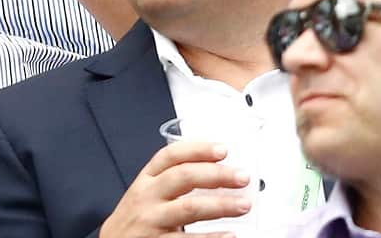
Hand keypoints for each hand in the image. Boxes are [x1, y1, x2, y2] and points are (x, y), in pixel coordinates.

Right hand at [99, 142, 250, 237]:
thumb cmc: (137, 217)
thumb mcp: (146, 193)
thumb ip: (172, 182)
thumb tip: (216, 174)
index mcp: (146, 180)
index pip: (170, 156)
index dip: (197, 150)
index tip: (223, 150)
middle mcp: (147, 196)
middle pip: (183, 177)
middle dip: (216, 175)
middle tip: (241, 177)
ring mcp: (152, 220)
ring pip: (189, 207)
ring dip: (220, 205)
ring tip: (243, 205)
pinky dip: (213, 237)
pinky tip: (231, 235)